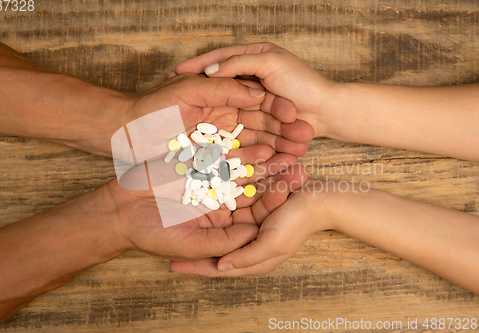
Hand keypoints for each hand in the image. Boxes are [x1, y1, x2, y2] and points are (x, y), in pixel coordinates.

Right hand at [105, 155, 308, 260]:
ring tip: (286, 147)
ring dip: (263, 157)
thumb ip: (225, 241)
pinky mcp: (195, 161)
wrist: (118, 211)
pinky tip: (257, 138)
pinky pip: (218, 151)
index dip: (274, 200)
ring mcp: (208, 177)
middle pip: (253, 186)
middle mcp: (220, 198)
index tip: (292, 189)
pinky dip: (236, 145)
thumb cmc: (152, 234)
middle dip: (276, 175)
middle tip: (300, 164)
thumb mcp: (192, 243)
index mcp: (223, 221)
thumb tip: (257, 235)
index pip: (255, 211)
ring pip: (241, 165)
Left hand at [123, 74, 313, 156]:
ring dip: (275, 150)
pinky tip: (273, 168)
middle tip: (307, 138)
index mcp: (220, 97)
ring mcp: (218, 142)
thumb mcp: (187, 89)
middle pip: (260, 125)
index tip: (299, 114)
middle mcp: (223, 119)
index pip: (257, 101)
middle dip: (284, 132)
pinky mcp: (210, 162)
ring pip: (252, 146)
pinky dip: (254, 166)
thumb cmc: (152, 107)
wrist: (126, 134)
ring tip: (298, 156)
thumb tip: (257, 91)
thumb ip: (222, 88)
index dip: (278, 107)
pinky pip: (236, 164)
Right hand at [169, 43, 337, 138]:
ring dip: (209, 108)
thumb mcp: (269, 63)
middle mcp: (253, 76)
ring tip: (187, 113)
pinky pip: (236, 117)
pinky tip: (207, 126)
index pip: (220, 58)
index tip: (176, 72)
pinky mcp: (258, 116)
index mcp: (255, 56)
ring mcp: (254, 97)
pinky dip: (223, 120)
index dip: (197, 65)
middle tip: (175, 93)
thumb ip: (239, 63)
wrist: (324, 111)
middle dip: (198, 88)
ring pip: (227, 101)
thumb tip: (210, 70)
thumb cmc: (301, 82)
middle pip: (220, 81)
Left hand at [169, 179, 331, 274]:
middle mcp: (247, 244)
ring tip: (176, 227)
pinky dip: (212, 213)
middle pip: (212, 249)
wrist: (318, 200)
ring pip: (218, 231)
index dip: (194, 266)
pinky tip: (196, 208)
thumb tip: (220, 268)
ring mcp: (248, 227)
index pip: (217, 267)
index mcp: (253, 259)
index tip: (171, 264)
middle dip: (192, 249)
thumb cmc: (297, 224)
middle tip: (167, 246)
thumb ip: (246, 258)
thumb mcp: (272, 245)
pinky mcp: (251, 210)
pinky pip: (227, 212)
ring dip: (200, 230)